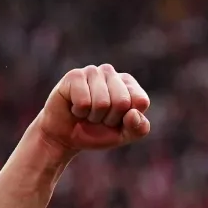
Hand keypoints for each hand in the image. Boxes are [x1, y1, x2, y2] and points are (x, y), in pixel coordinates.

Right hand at [34, 65, 150, 156]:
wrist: (66, 136)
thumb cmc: (99, 132)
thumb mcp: (125, 135)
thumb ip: (139, 128)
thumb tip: (133, 113)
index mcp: (129, 83)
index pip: (140, 101)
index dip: (128, 119)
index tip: (117, 120)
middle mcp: (111, 73)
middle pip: (122, 101)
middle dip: (110, 118)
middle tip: (99, 118)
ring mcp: (92, 72)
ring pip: (102, 103)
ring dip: (94, 116)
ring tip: (87, 112)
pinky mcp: (74, 76)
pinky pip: (84, 102)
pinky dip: (80, 112)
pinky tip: (75, 107)